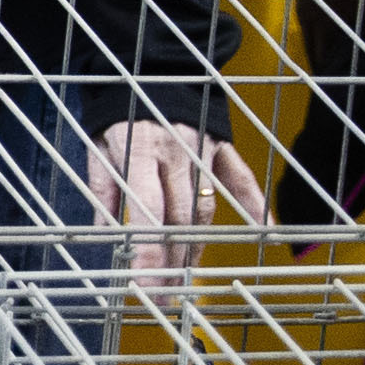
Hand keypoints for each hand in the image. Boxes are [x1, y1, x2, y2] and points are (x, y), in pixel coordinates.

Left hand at [89, 119, 269, 299]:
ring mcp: (203, 150)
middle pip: (178, 221)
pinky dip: (256, 206)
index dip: (147, 252)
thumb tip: (102, 234)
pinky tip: (265, 233)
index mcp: (139, 152)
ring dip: (196, 249)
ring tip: (186, 281)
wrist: (154, 66)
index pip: (147, 212)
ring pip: (205, 210)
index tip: (145, 286)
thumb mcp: (99, 144)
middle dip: (171, 264)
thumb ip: (103, 189)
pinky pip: (243, 180)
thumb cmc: (121, 110)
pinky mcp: (223, 146)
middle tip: (164, 298)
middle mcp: (175, 154)